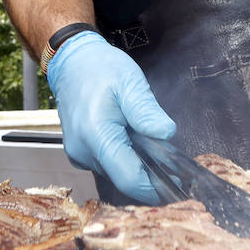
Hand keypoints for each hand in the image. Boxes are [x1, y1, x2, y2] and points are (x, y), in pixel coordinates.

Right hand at [44, 30, 176, 204]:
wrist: (71, 63)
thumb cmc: (100, 68)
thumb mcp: (129, 81)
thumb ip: (146, 111)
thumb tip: (166, 134)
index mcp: (96, 135)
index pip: (129, 179)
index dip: (155, 187)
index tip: (178, 180)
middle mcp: (82, 152)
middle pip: (124, 179)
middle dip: (148, 172)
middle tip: (168, 155)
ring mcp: (78, 155)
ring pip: (116, 173)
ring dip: (135, 162)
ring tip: (144, 137)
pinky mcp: (79, 154)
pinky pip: (107, 164)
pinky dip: (122, 156)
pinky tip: (128, 136)